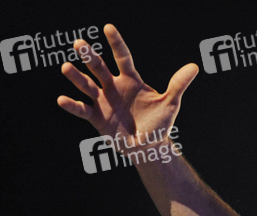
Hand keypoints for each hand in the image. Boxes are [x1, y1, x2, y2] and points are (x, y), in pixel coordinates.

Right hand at [57, 24, 197, 153]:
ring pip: (87, 86)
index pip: (123, 58)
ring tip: (66, 67)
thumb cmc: (159, 123)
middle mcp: (113, 87)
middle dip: (90, 56)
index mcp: (131, 80)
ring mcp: (103, 101)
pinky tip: (62, 99)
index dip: (116, 43)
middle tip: (79, 43)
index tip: (108, 27)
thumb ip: (178, 85)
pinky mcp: (96, 117)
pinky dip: (72, 105)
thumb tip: (195, 67)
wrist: (148, 147)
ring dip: (76, 77)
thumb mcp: (170, 104)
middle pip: (99, 68)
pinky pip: (82, 110)